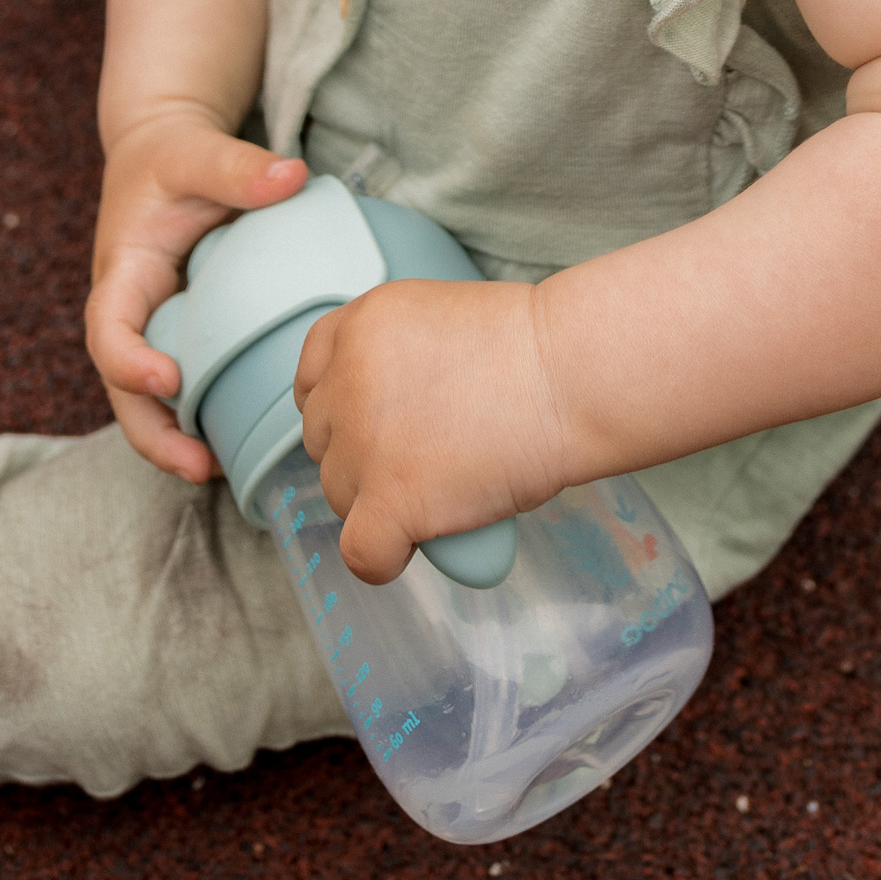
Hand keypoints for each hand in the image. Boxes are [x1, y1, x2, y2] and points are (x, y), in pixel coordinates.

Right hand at [86, 114, 305, 482]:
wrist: (160, 151)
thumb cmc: (172, 154)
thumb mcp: (197, 152)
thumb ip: (238, 167)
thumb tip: (293, 176)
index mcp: (122, 270)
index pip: (108, 329)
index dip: (130, 363)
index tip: (170, 380)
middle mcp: (128, 310)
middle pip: (120, 388)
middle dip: (152, 434)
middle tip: (198, 465)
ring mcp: (150, 327)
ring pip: (146, 400)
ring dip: (173, 439)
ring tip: (218, 471)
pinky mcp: (177, 334)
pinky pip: (180, 386)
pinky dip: (197, 418)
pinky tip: (237, 440)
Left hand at [294, 278, 570, 583]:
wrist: (569, 373)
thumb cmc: (530, 348)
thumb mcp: (436, 323)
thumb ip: (394, 359)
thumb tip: (387, 411)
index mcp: (358, 326)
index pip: (312, 379)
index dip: (337, 410)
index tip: (364, 427)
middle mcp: (347, 380)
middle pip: (323, 440)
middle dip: (361, 456)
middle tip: (416, 461)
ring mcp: (365, 443)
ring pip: (339, 495)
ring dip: (376, 503)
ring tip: (434, 495)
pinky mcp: (390, 499)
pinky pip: (362, 552)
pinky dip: (384, 557)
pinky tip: (411, 547)